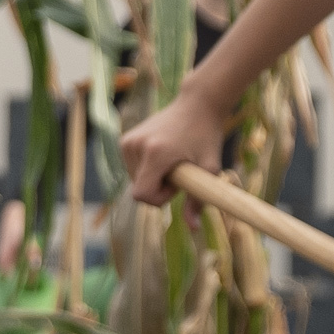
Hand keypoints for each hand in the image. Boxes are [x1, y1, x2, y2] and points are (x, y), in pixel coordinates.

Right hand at [117, 87, 228, 209]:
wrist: (197, 105)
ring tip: (171, 160)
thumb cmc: (207, 137)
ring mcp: (128, 141)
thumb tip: (193, 228)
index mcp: (156, 153)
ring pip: (133, 179)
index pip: (141, 195)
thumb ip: (198, 200)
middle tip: (179, 170)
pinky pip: (131, 168)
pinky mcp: (125, 139)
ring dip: (152, 178)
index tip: (176, 185)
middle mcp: (136, 146)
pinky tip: (162, 154)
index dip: (159, 198)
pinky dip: (145, 168)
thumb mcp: (209, 169)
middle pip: (138, 188)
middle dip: (158, 187)